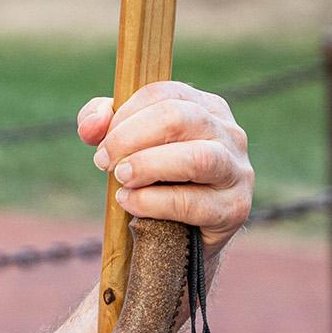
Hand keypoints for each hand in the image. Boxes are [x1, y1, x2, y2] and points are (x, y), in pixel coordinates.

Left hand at [76, 80, 253, 256]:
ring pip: (196, 158)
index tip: (100, 140)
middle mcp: (228, 133)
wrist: (183, 239)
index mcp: (205, 107)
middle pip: (178, 117)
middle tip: (104, 160)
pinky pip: (191, 202)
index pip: (163, 93)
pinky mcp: (234, 208)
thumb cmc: (155, 181)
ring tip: (120, 178)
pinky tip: (130, 202)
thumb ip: (103, 124)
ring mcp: (236, 171)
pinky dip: (152, 201)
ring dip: (147, 166)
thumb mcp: (129, 146)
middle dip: (130, 137)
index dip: (125, 114)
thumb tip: (95, 122)